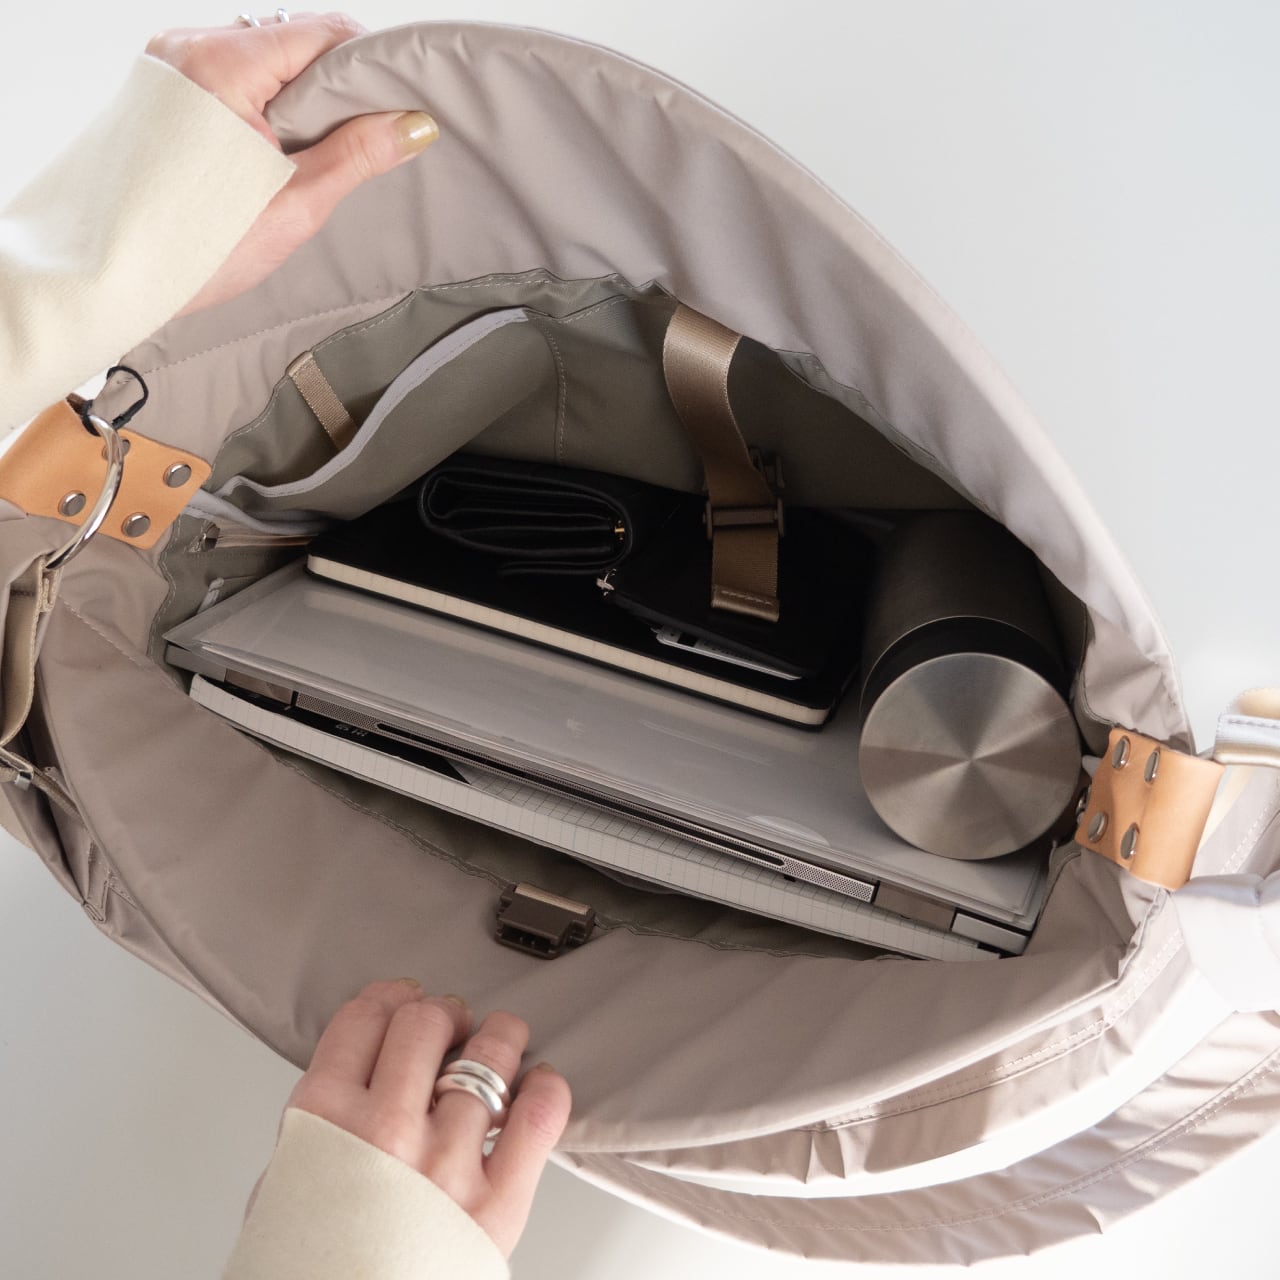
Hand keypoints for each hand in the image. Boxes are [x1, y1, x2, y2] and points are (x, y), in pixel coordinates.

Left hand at [145, 13, 438, 314]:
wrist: (108, 274)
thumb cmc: (194, 247)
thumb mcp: (294, 203)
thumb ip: (357, 155)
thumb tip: (413, 125)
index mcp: (221, 64)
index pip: (320, 33)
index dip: (368, 65)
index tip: (398, 102)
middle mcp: (188, 47)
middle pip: (289, 41)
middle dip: (332, 86)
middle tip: (361, 139)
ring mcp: (168, 63)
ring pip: (260, 59)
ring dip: (295, 98)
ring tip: (309, 153)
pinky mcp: (160, 87)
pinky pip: (228, 76)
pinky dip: (261, 104)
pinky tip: (270, 151)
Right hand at [285, 979, 571, 1257]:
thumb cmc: (308, 1273)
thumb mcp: (286, 1185)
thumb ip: (322, 1125)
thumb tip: (358, 1082)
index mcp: (322, 1119)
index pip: (364, 1019)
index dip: (390, 998)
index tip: (404, 997)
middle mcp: (385, 1129)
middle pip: (427, 1022)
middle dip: (443, 1013)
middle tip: (452, 1022)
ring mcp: (445, 1162)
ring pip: (490, 1054)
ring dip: (500, 1036)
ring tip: (502, 1040)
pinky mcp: (497, 1202)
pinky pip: (539, 1116)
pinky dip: (546, 1090)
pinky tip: (540, 1086)